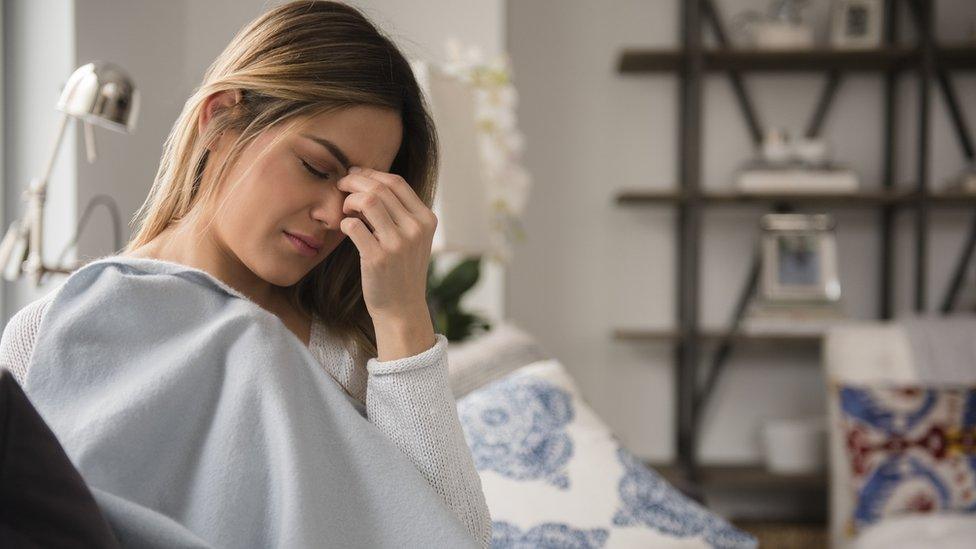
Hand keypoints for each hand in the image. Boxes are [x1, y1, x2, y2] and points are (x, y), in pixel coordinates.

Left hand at [337, 166, 436, 323]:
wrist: (402, 309)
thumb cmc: (402, 271)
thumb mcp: (413, 239)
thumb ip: (401, 213)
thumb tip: (369, 182)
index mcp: (426, 220)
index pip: (397, 182)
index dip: (371, 173)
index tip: (355, 175)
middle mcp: (416, 229)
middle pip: (380, 187)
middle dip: (355, 181)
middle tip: (341, 185)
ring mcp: (398, 243)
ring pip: (368, 200)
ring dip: (349, 199)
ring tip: (344, 207)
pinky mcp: (378, 258)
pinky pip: (354, 225)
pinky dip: (344, 222)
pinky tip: (345, 227)